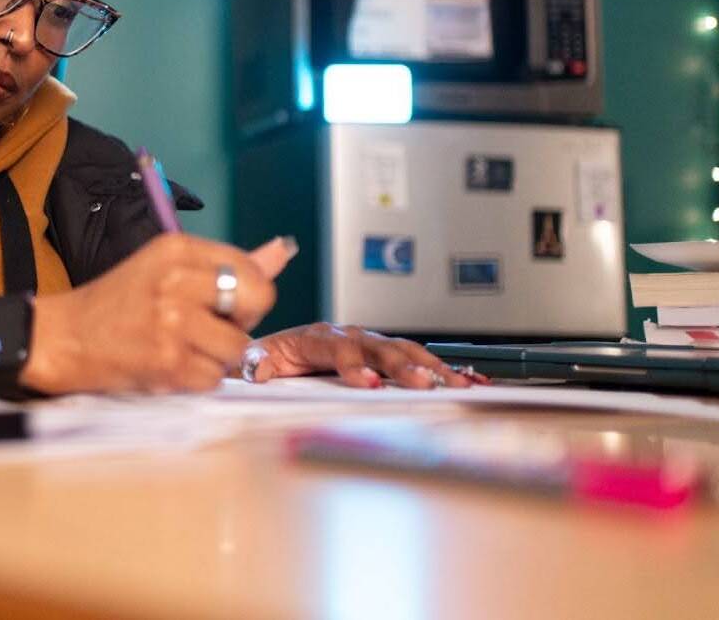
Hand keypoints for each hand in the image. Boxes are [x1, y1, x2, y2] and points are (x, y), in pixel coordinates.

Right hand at [22, 235, 292, 394]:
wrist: (63, 338)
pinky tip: (168, 366)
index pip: (251, 271)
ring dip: (216, 357)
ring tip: (183, 349)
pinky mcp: (166, 361)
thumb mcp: (168, 267)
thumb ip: (227, 264)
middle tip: (209, 329)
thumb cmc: (119, 303)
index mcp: (177, 248)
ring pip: (238, 348)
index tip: (221, 305)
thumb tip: (281, 252)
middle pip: (256, 303)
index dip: (247, 295)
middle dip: (240, 324)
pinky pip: (213, 378)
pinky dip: (195, 380)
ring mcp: (172, 321)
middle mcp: (176, 279)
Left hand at [243, 323, 489, 388]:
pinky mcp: (379, 354)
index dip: (353, 365)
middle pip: (377, 348)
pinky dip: (437, 367)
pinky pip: (411, 357)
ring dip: (428, 366)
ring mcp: (365, 343)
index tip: (367, 383)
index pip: (337, 348)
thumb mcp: (255, 360)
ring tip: (453, 382)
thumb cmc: (268, 356)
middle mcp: (345, 335)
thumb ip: (258, 364)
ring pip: (401, 350)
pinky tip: (463, 378)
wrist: (272, 349)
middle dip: (401, 366)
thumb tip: (260, 370)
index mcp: (315, 336)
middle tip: (422, 384)